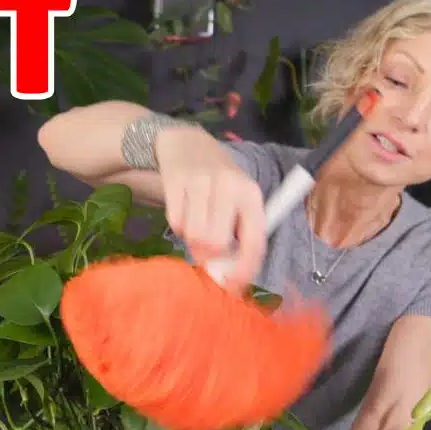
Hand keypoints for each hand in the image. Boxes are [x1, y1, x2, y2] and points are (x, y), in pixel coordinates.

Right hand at [154, 125, 266, 290]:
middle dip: (208, 253)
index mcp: (252, 195)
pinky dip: (178, 225)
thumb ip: (236, 236)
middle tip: (205, 247)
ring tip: (196, 222)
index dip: (244, 269)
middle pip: (217, 243)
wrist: (186, 143)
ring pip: (194, 235)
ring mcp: (202, 181)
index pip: (254, 241)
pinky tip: (184, 209)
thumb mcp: (236, 201)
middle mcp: (230, 185)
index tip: (232, 286)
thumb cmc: (218, 181)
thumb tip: (226, 278)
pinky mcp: (177, 180)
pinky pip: (176, 222)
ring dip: (192, 238)